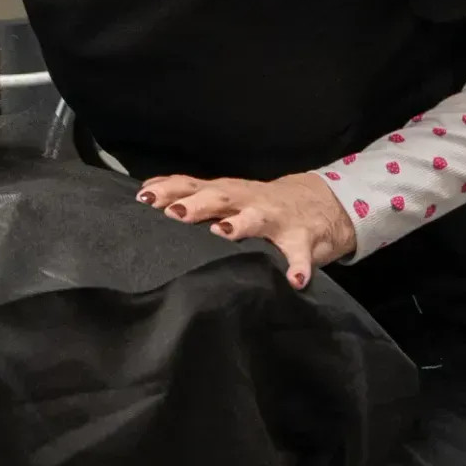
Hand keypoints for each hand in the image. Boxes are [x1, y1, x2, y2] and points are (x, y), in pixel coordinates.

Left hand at [137, 171, 356, 289]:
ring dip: (239, 225)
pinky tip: (294, 280)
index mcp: (226, 192)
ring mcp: (275, 219)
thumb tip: (147, 189)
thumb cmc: (258, 201)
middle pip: (219, 197)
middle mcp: (247, 201)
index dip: (168, 190)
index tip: (144, 198)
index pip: (192, 185)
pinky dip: (298, 266)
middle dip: (196, 205)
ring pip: (256, 218)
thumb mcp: (225, 193)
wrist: (321, 202)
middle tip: (174, 214)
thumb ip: (189, 192)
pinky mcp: (302, 240)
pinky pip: (301, 254)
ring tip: (223, 233)